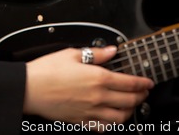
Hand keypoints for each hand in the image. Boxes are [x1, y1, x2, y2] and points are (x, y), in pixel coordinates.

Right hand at [23, 46, 153, 129]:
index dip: (141, 82)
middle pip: (128, 100)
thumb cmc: (48, 70)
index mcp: (97, 78)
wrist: (30, 89)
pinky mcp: (81, 122)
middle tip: (144, 92)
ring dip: (130, 112)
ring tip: (132, 105)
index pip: (128, 82)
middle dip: (140, 96)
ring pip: (119, 118)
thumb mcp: (72, 53)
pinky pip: (103, 127)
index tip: (147, 82)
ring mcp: (90, 112)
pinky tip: (113, 119)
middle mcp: (97, 97)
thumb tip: (112, 50)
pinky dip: (112, 124)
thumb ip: (96, 53)